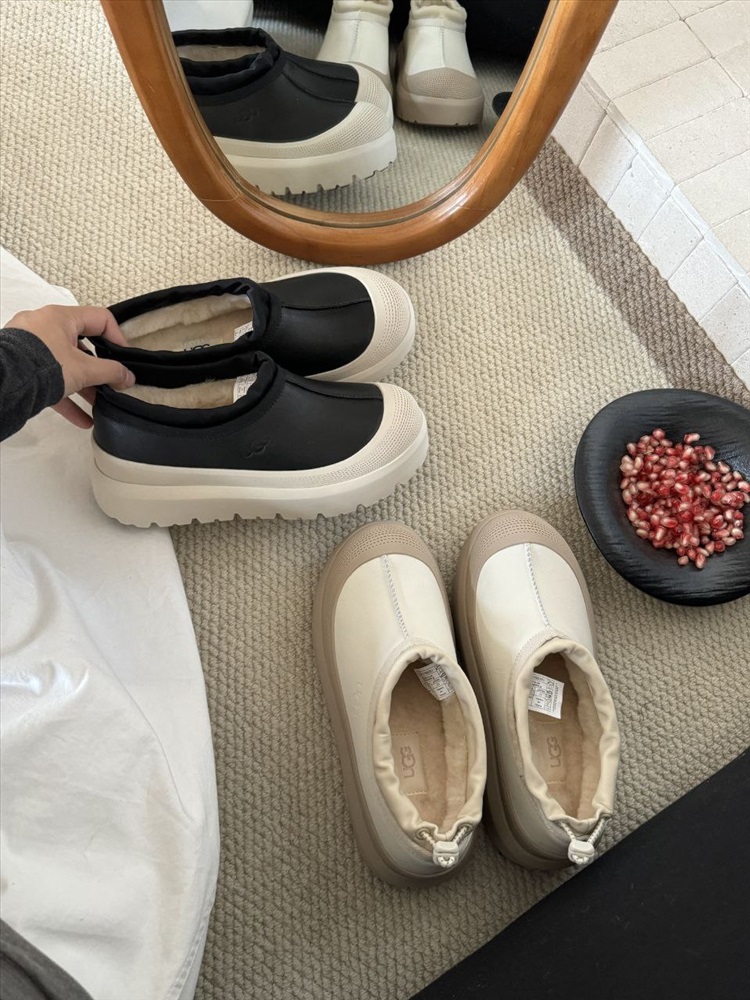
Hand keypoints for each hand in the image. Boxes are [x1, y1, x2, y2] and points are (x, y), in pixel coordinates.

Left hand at [7, 304, 134, 428]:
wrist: (3, 384)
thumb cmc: (41, 365)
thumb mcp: (84, 370)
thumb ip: (110, 372)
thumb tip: (127, 377)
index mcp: (60, 317)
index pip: (99, 319)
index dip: (117, 338)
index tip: (125, 358)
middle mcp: (43, 326)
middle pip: (81, 345)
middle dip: (98, 369)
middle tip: (110, 383)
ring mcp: (29, 346)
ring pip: (64, 364)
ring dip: (83, 386)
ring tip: (97, 404)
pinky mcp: (21, 365)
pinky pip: (47, 379)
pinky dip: (65, 396)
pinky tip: (81, 419)